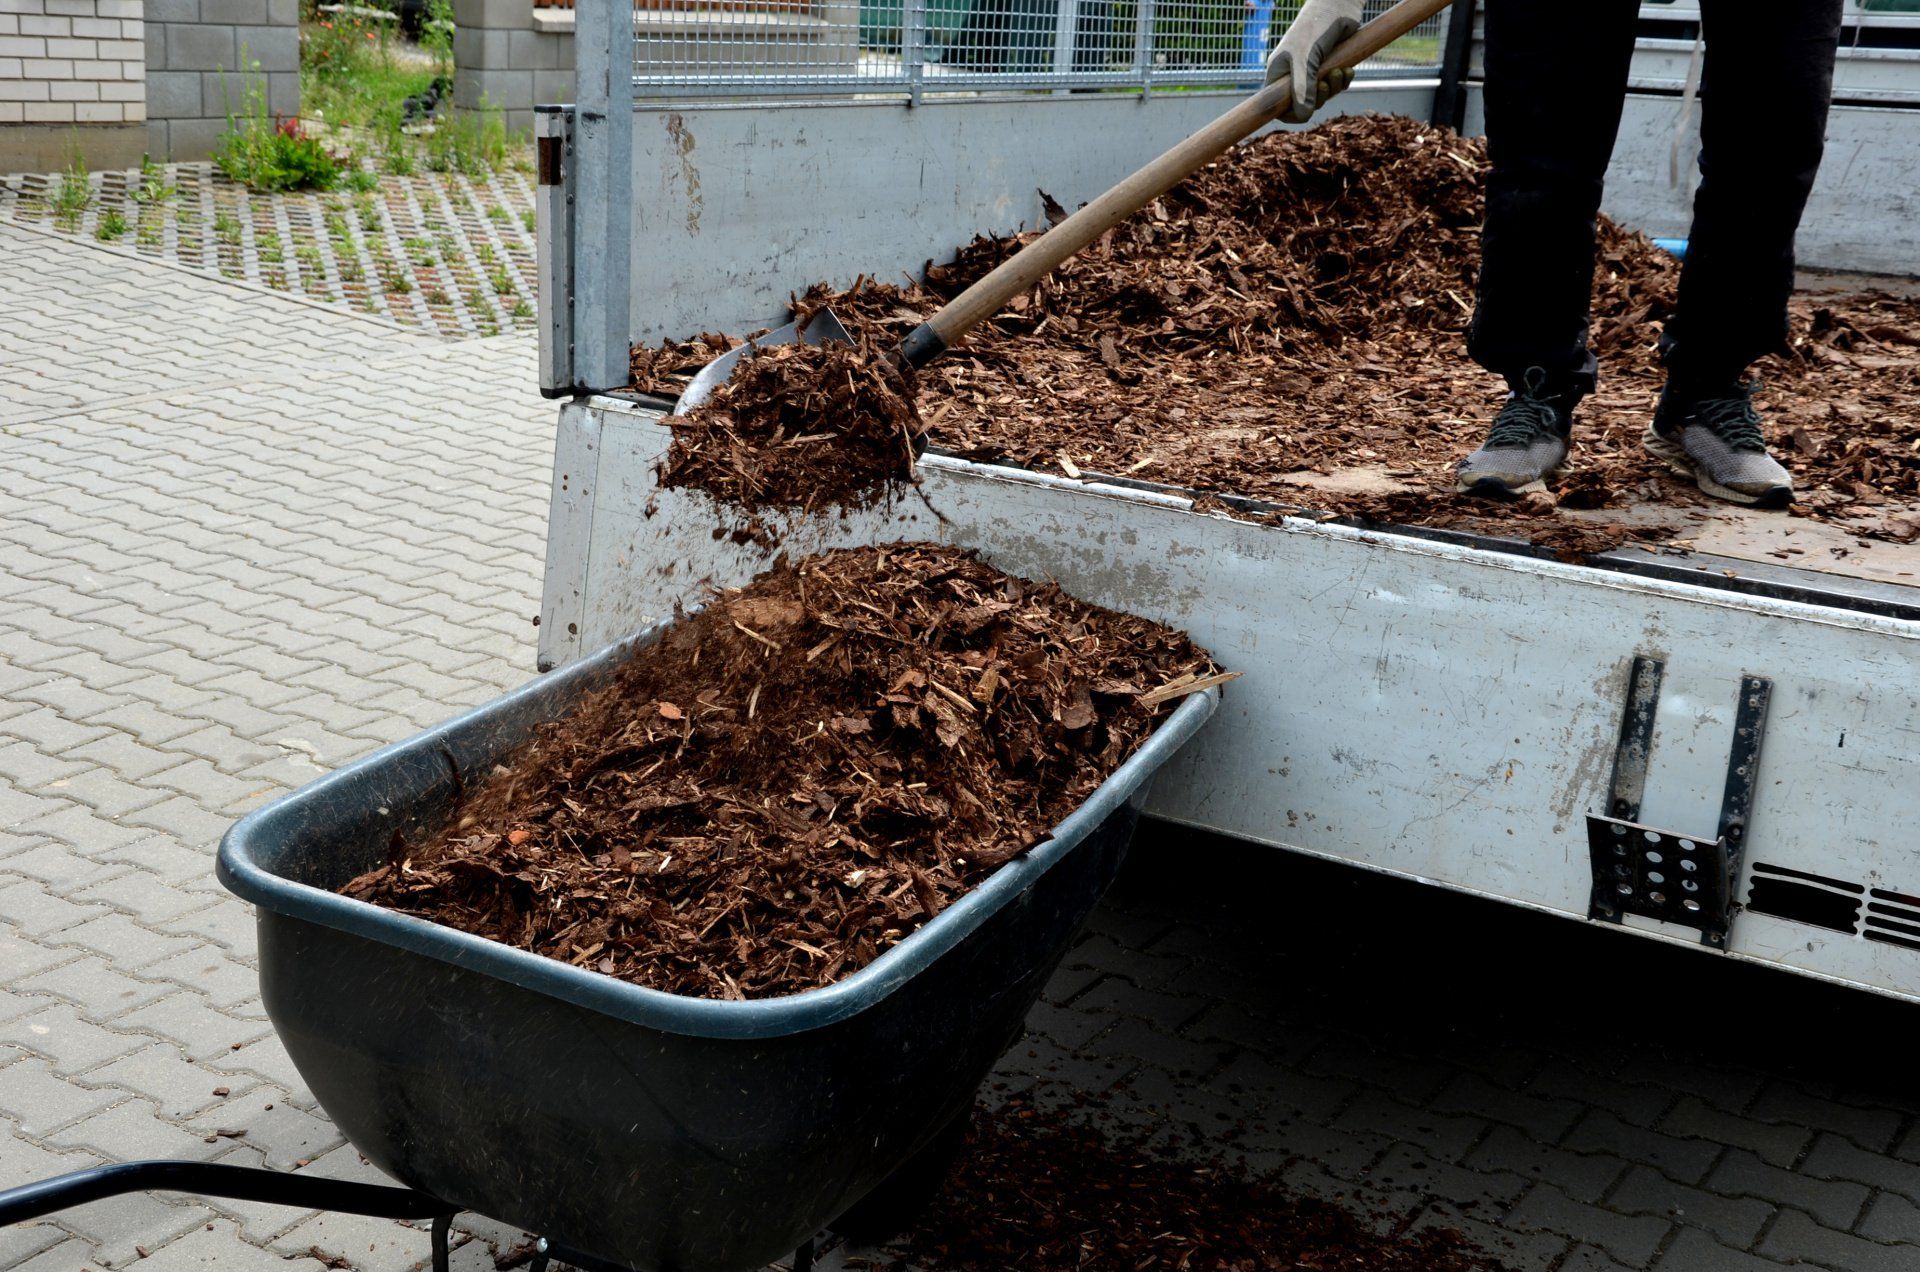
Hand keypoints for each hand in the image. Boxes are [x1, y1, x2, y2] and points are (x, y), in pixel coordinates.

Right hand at [1265, 0, 1363, 123]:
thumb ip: (1302, 87)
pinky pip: (1335, 85)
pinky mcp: (1330, 65)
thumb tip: (1304, 115)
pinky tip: (1348, 70)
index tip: (1306, 110)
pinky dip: (1343, 81)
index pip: (1278, 105)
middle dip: (1318, 98)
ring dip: (1334, 88)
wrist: (1338, 4)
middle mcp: (1294, 74)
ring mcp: (1312, 70)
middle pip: (1304, 104)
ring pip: (1322, 95)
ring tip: (1339, 71)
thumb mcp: (1305, 59)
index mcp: (1279, 73)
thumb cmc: (1315, 27)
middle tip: (1326, 83)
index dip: (1291, 113)